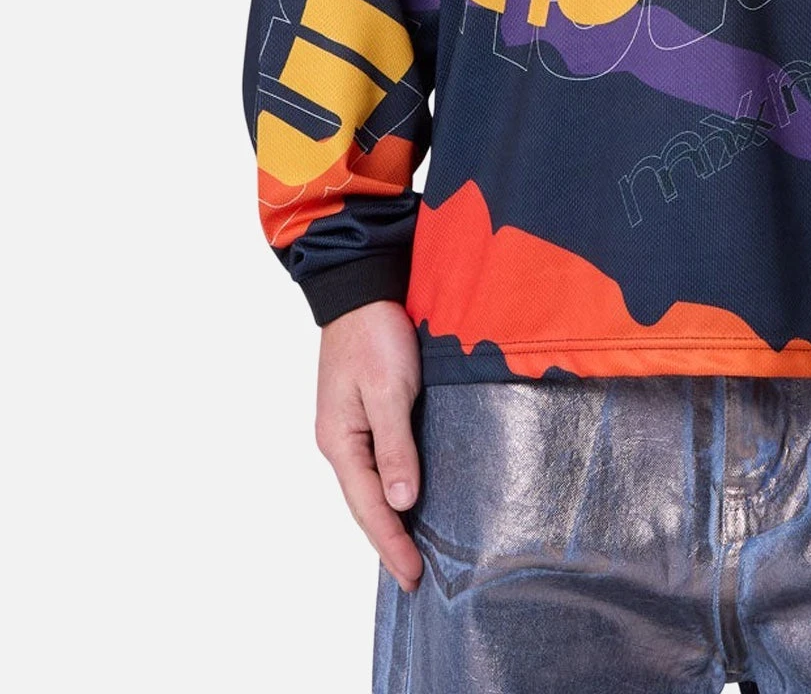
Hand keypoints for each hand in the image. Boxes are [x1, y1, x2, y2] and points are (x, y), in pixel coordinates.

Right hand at [315, 300, 424, 591]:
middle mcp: (339, 441)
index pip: (369, 507)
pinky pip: (375, 464)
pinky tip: (405, 499)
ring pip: (369, 486)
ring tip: (410, 551)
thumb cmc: (375, 335)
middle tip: (415, 577)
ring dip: (388, 519)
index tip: (413, 576)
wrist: (361, 289)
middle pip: (364, 504)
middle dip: (388, 541)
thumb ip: (395, 445)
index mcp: (340, 441)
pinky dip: (389, 489)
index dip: (392, 543)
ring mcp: (348, 428)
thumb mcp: (390, 389)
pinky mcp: (362, 412)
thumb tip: (401, 501)